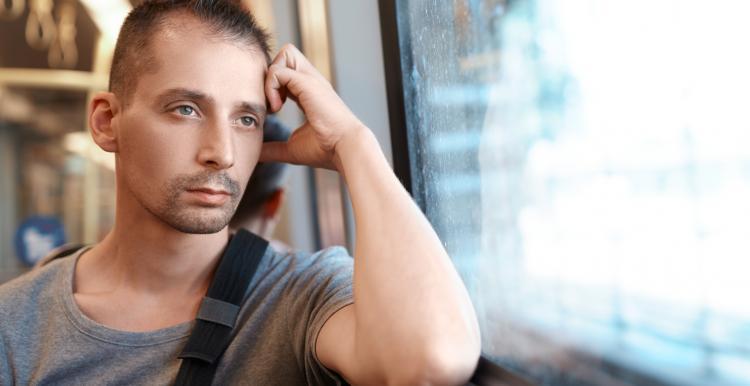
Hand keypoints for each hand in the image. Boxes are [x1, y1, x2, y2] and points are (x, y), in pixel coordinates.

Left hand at [262, 44, 366, 170]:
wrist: (345, 149)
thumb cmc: (325, 150)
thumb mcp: (292, 148)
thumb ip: (273, 148)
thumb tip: (256, 155)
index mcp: (310, 93)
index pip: (287, 74)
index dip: (273, 86)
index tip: (272, 111)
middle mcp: (312, 82)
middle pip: (288, 54)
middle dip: (272, 73)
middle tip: (271, 100)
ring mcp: (311, 79)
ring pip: (285, 53)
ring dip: (271, 77)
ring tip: (274, 104)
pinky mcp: (307, 82)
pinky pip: (278, 70)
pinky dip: (270, 87)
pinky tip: (276, 108)